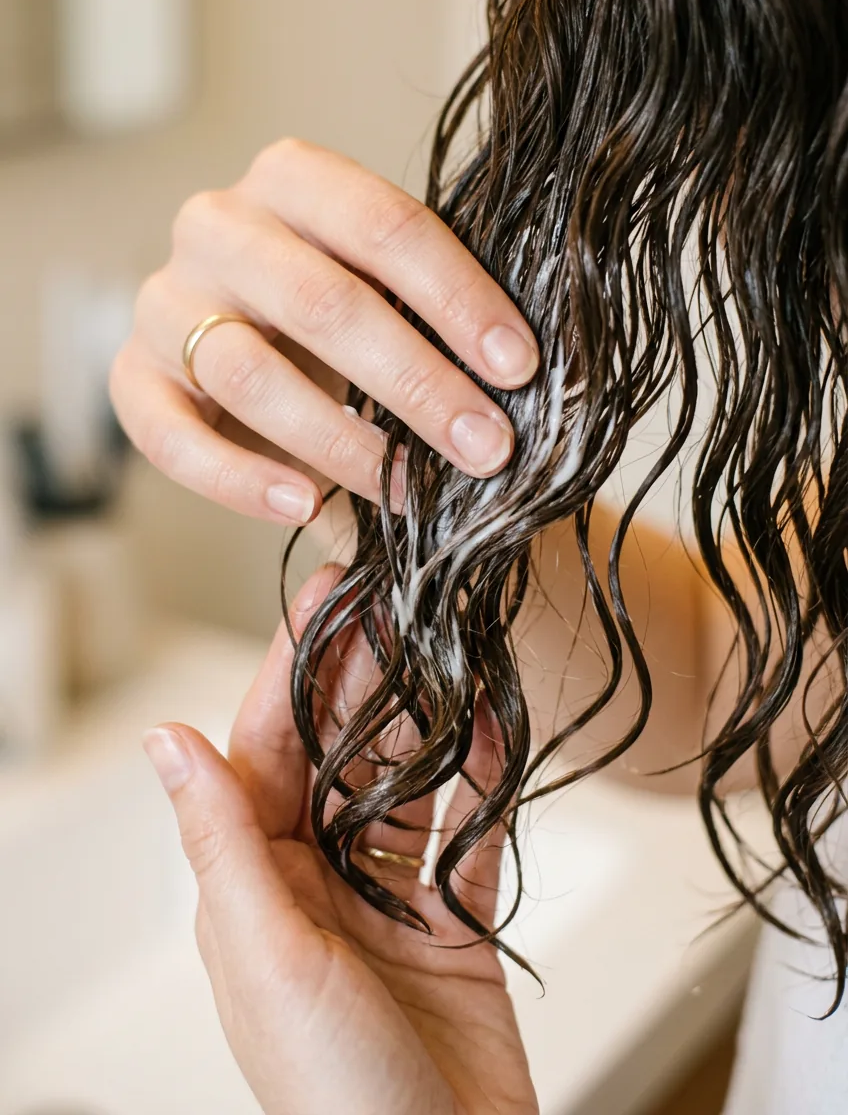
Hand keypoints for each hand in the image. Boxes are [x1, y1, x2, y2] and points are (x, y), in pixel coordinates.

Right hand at [111, 140, 538, 526]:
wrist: (247, 336)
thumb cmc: (339, 310)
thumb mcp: (386, 284)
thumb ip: (436, 305)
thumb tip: (533, 372)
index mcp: (293, 179)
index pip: (384, 225)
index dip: (458, 298)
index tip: (519, 368)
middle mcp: (218, 226)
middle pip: (321, 301)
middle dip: (416, 382)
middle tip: (485, 447)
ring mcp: (166, 300)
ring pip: (249, 372)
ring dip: (341, 442)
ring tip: (408, 490)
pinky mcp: (132, 377)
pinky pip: (171, 436)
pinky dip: (240, 479)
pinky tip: (303, 506)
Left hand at [141, 565, 537, 1114]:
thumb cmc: (334, 1094)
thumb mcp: (268, 955)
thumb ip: (224, 842)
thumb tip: (164, 738)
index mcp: (255, 882)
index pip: (267, 749)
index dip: (295, 669)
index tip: (324, 597)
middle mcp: (317, 878)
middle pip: (341, 753)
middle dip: (368, 679)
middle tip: (401, 602)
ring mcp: (388, 895)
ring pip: (407, 780)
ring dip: (429, 718)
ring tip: (451, 646)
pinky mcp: (452, 918)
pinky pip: (468, 828)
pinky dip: (485, 779)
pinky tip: (498, 729)